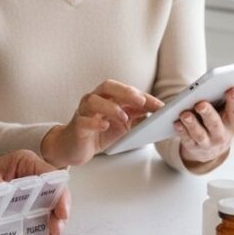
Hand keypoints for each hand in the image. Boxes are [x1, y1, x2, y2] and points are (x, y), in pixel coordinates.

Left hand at [0, 150, 70, 234]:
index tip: (61, 212)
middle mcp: (32, 174)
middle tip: (56, 229)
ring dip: (53, 219)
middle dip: (58, 211)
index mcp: (25, 162)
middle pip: (55, 191)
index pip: (51, 175)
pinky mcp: (26, 203)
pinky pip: (39, 212)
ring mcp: (31, 190)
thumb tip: (8, 206)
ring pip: (50, 204)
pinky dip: (43, 224)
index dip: (61, 194)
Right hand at [40, 80, 162, 167]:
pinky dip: (95, 122)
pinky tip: (104, 126)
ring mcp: (84, 112)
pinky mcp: (77, 127)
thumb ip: (136, 115)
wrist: (74, 147)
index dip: (143, 96)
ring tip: (124, 118)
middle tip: (141, 102)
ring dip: (110, 107)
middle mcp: (94, 100)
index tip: (159, 106)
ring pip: (93, 101)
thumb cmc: (99, 132)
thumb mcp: (122, 124)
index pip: (125, 90)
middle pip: (107, 86)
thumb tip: (156, 110)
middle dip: (125, 92)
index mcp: (107, 97)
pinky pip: (84, 121)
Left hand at [174, 79, 233, 165]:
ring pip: (199, 134)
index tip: (233, 88)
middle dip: (209, 114)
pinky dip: (181, 131)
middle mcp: (223, 133)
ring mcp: (208, 142)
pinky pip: (186, 139)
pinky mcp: (193, 146)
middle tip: (201, 103)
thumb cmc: (229, 120)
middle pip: (216, 124)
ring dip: (192, 124)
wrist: (215, 147)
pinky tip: (176, 121)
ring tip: (184, 113)